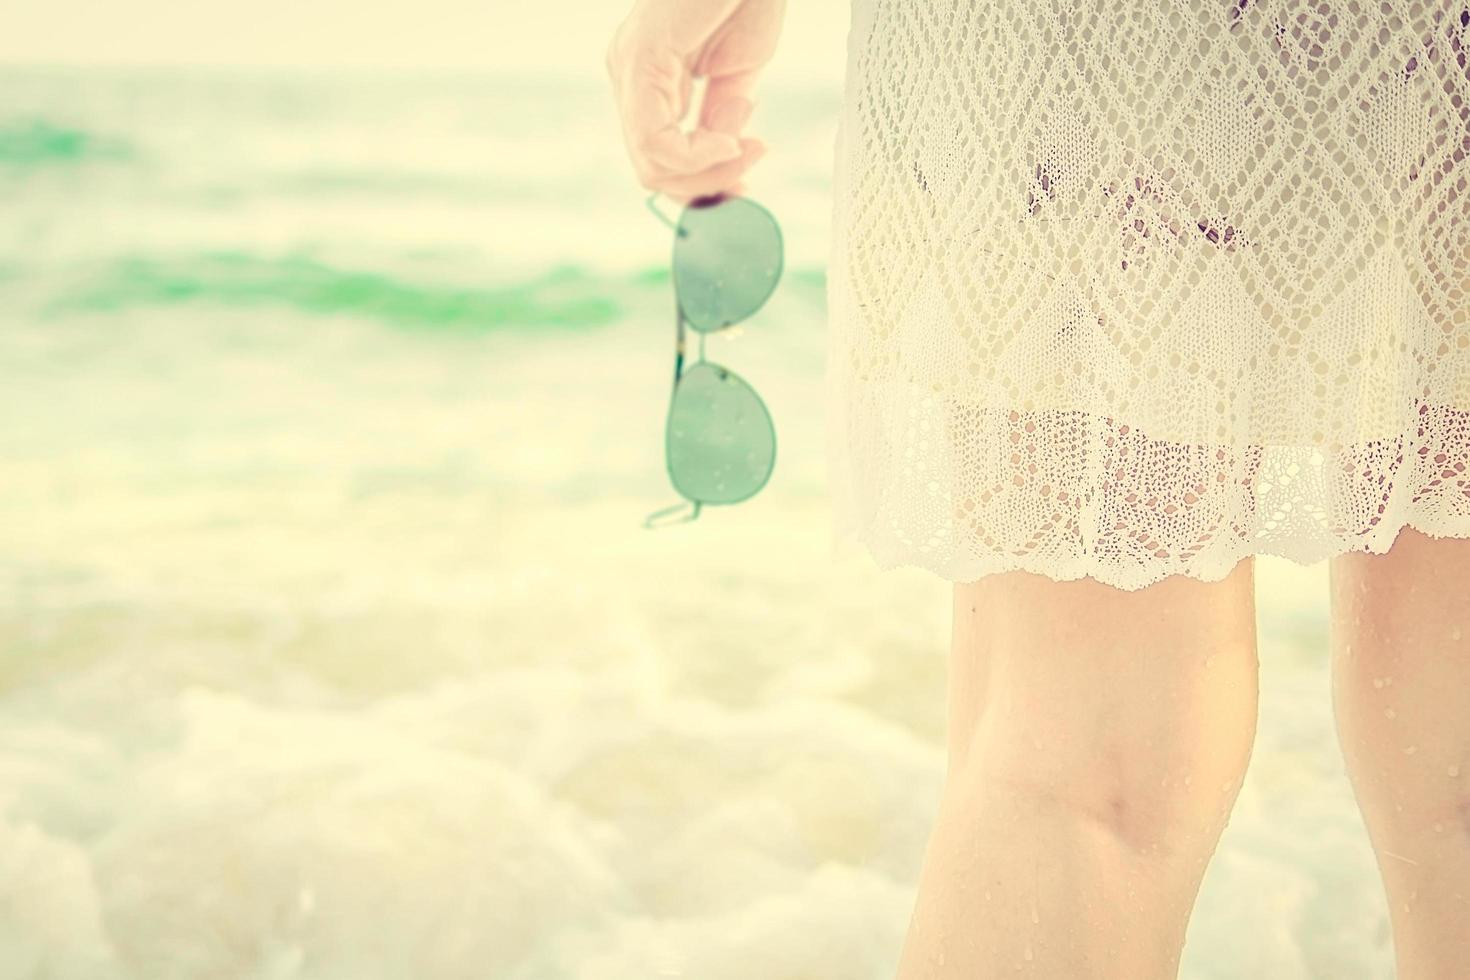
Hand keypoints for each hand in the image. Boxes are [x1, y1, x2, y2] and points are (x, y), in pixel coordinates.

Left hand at [605, 0, 784, 203]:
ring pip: (650, 163)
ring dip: (709, 170)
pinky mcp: (640, 62)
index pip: (658, 157)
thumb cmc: (746, 0)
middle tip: (752, 161)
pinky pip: (656, 141)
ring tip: (749, 146)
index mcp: (648, 83)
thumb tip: (719, 154)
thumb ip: (721, 117)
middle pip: (651, 169)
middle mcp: (629, 78)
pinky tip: (730, 140)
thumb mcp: (736, 74)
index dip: (700, 183)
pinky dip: (698, 155)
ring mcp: (629, 70)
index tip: (744, 181)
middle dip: (708, 181)